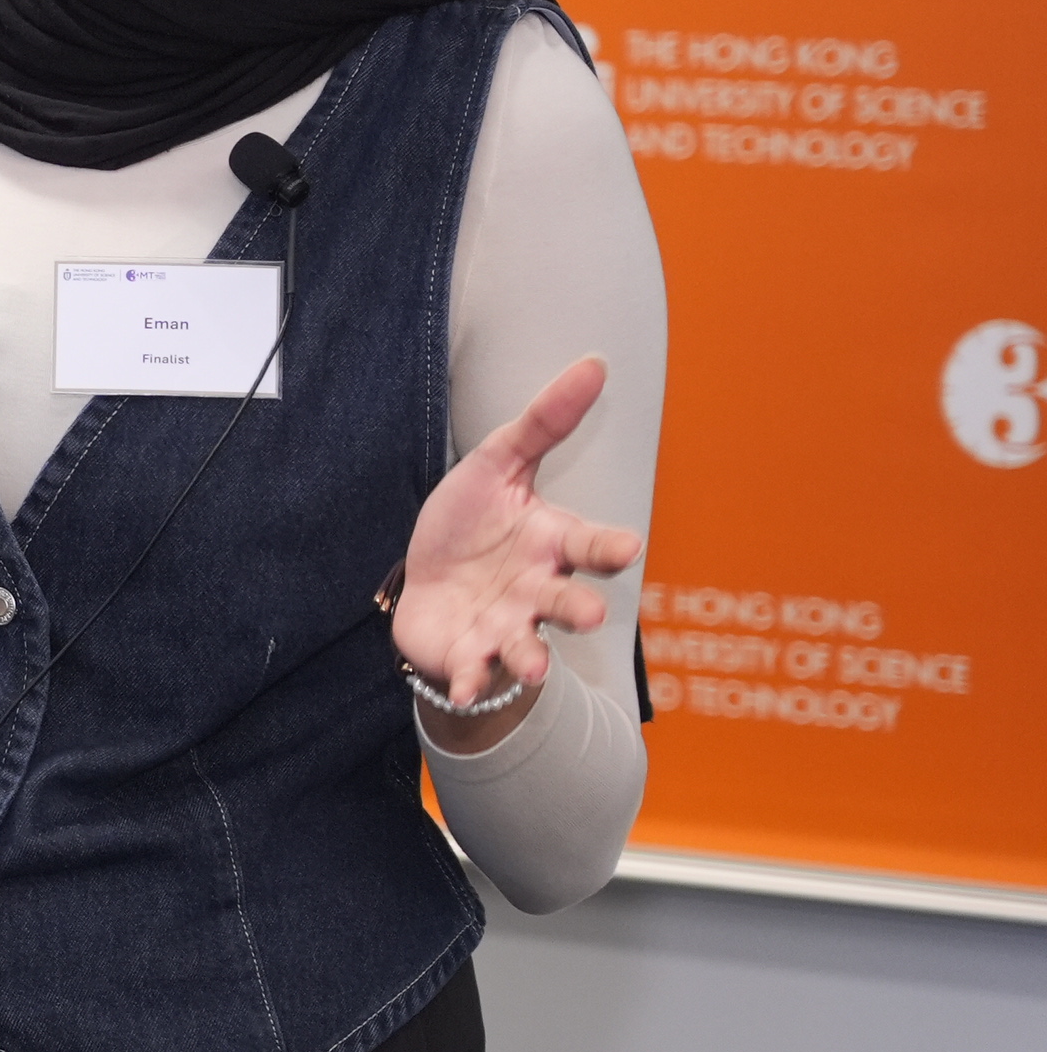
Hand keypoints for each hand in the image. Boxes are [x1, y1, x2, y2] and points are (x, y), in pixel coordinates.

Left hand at [393, 355, 642, 749]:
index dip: (609, 548)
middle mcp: (537, 591)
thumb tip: (594, 363)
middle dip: (579, 609)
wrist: (424, 581)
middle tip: (590, 615)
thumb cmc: (471, 522)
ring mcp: (505, 627)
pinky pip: (473, 673)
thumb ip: (544, 422)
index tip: (628, 548)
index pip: (590, 546)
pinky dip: (469, 682)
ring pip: (528, 645)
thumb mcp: (498, 463)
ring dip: (530, 656)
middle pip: (566, 602)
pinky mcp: (468, 654)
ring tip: (533, 665)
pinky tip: (462, 689)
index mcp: (551, 544)